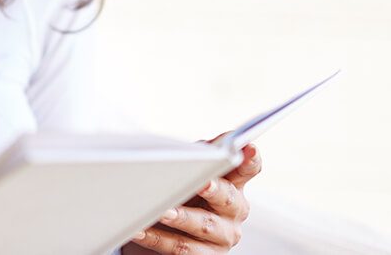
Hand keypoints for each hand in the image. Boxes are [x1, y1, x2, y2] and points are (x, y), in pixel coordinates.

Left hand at [124, 137, 261, 254]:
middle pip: (228, 198)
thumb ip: (199, 156)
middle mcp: (233, 212)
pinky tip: (140, 230)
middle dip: (214, 190)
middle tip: (201, 183)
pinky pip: (181, 248)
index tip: (247, 147)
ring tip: (162, 212)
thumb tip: (206, 145)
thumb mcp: (188, 174)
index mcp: (233, 185)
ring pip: (203, 225)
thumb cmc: (179, 197)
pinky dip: (157, 238)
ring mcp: (221, 237)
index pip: (248, 169)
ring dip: (181, 217)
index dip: (250, 159)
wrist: (160, 233)